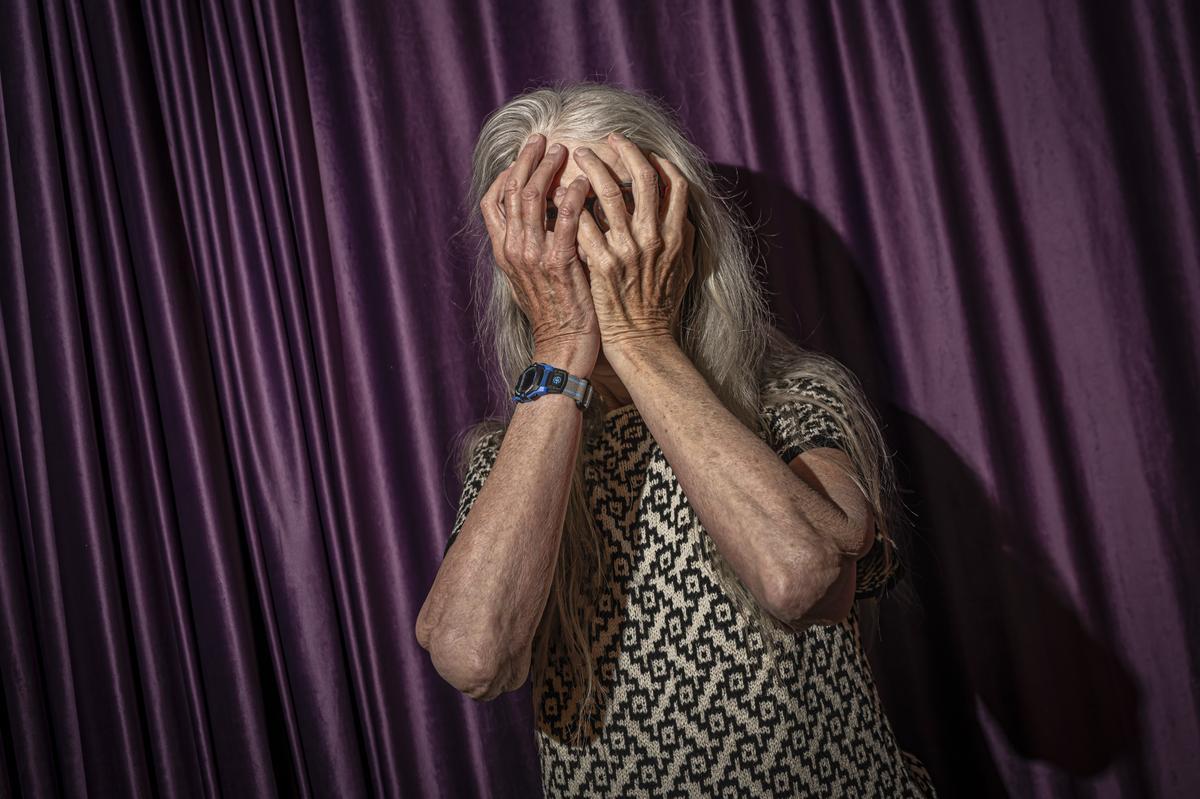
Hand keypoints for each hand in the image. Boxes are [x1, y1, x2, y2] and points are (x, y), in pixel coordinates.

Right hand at [479, 133, 600, 374]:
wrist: (562, 348)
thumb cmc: (554, 313)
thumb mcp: (529, 278)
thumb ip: (528, 246)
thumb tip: (539, 217)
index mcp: (503, 252)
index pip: (493, 201)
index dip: (507, 173)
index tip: (524, 154)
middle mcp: (512, 250)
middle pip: (512, 190)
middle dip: (528, 160)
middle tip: (544, 140)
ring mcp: (533, 256)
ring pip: (534, 198)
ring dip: (550, 169)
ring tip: (566, 151)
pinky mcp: (559, 263)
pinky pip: (566, 219)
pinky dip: (574, 195)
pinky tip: (585, 182)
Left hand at [571, 131, 695, 358]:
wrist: (642, 341)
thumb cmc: (661, 308)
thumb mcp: (683, 270)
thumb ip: (683, 239)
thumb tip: (681, 213)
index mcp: (677, 236)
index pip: (675, 183)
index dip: (659, 161)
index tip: (643, 150)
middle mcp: (654, 238)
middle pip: (642, 178)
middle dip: (625, 151)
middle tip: (608, 139)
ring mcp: (627, 250)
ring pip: (610, 192)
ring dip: (593, 168)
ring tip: (578, 155)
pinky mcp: (602, 263)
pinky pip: (584, 223)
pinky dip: (571, 203)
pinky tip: (560, 192)